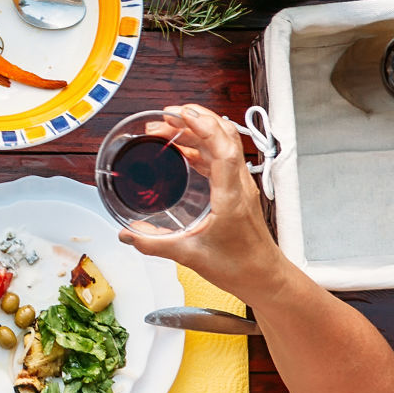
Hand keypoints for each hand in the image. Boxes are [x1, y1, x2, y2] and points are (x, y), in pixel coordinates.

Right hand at [117, 104, 287, 294]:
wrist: (265, 278)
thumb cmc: (240, 268)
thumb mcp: (191, 256)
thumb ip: (154, 245)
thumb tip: (127, 235)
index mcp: (231, 198)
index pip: (224, 150)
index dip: (204, 126)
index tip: (180, 114)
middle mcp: (239, 186)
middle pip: (224, 137)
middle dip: (195, 119)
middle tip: (164, 117)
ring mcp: (240, 186)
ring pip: (223, 144)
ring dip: (196, 130)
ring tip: (166, 129)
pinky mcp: (237, 190)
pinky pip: (221, 157)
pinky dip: (201, 146)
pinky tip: (182, 150)